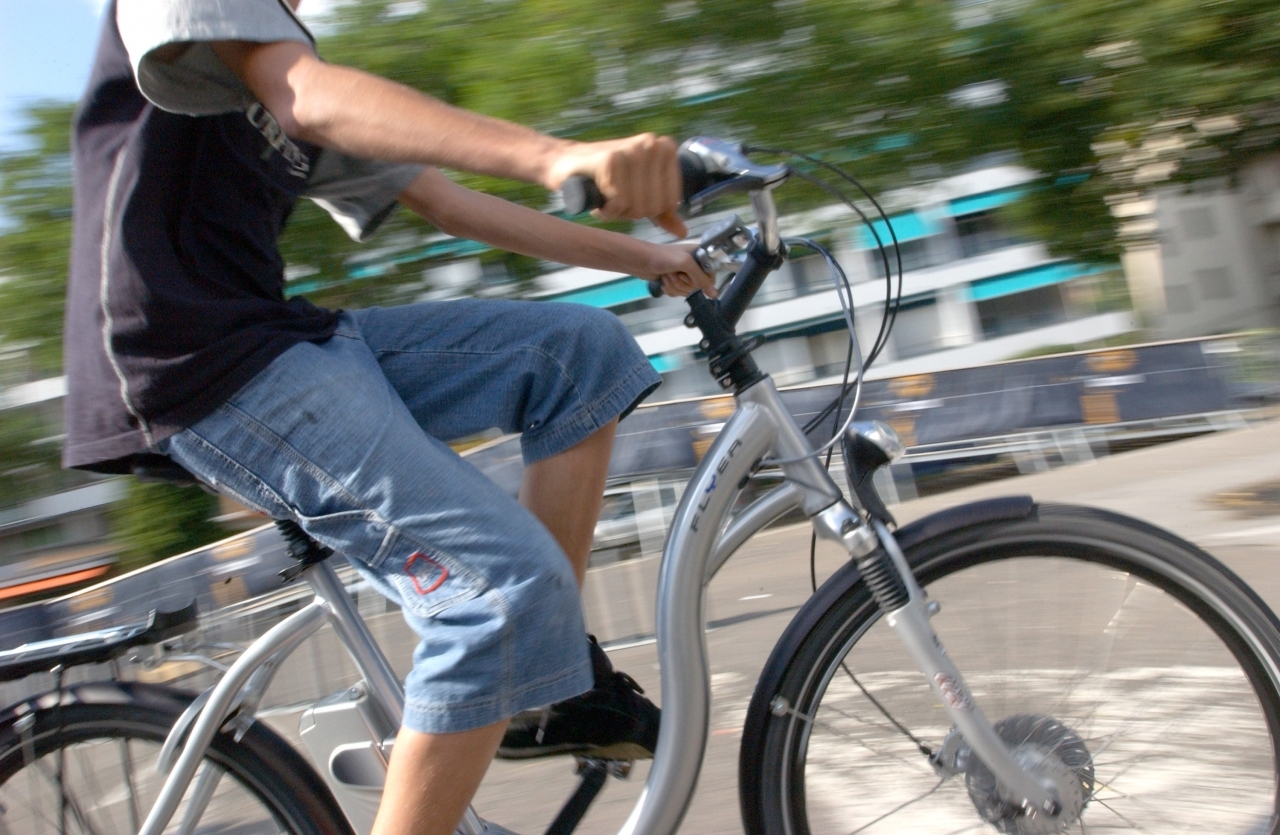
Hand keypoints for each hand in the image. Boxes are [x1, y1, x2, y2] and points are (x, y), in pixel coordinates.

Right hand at [546, 134, 687, 237]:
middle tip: (614, 198)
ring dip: (616, 212)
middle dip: (631, 211)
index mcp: (666, 148)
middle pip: (653, 206)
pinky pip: (618, 203)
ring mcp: (632, 150)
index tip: (631, 197)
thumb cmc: (605, 178)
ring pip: (637, 206)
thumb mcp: (639, 193)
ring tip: (606, 196)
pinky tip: (598, 197)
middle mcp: (652, 144)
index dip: (648, 209)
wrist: (566, 162)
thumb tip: (682, 232)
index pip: (670, 202)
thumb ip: (662, 212)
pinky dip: (605, 210)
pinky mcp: (611, 160)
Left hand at [645, 244, 715, 297]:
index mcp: (699, 256)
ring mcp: (684, 274)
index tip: (691, 278)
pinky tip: (664, 281)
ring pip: (687, 291)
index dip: (702, 281)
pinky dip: (670, 289)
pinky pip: (678, 293)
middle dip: (684, 283)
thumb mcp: (685, 263)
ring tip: (667, 275)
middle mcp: (693, 265)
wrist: (641, 261)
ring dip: (675, 286)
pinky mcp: (674, 282)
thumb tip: (714, 293)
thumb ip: (701, 277)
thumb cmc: (663, 257)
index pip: (710, 276)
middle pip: (698, 286)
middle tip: (675, 274)